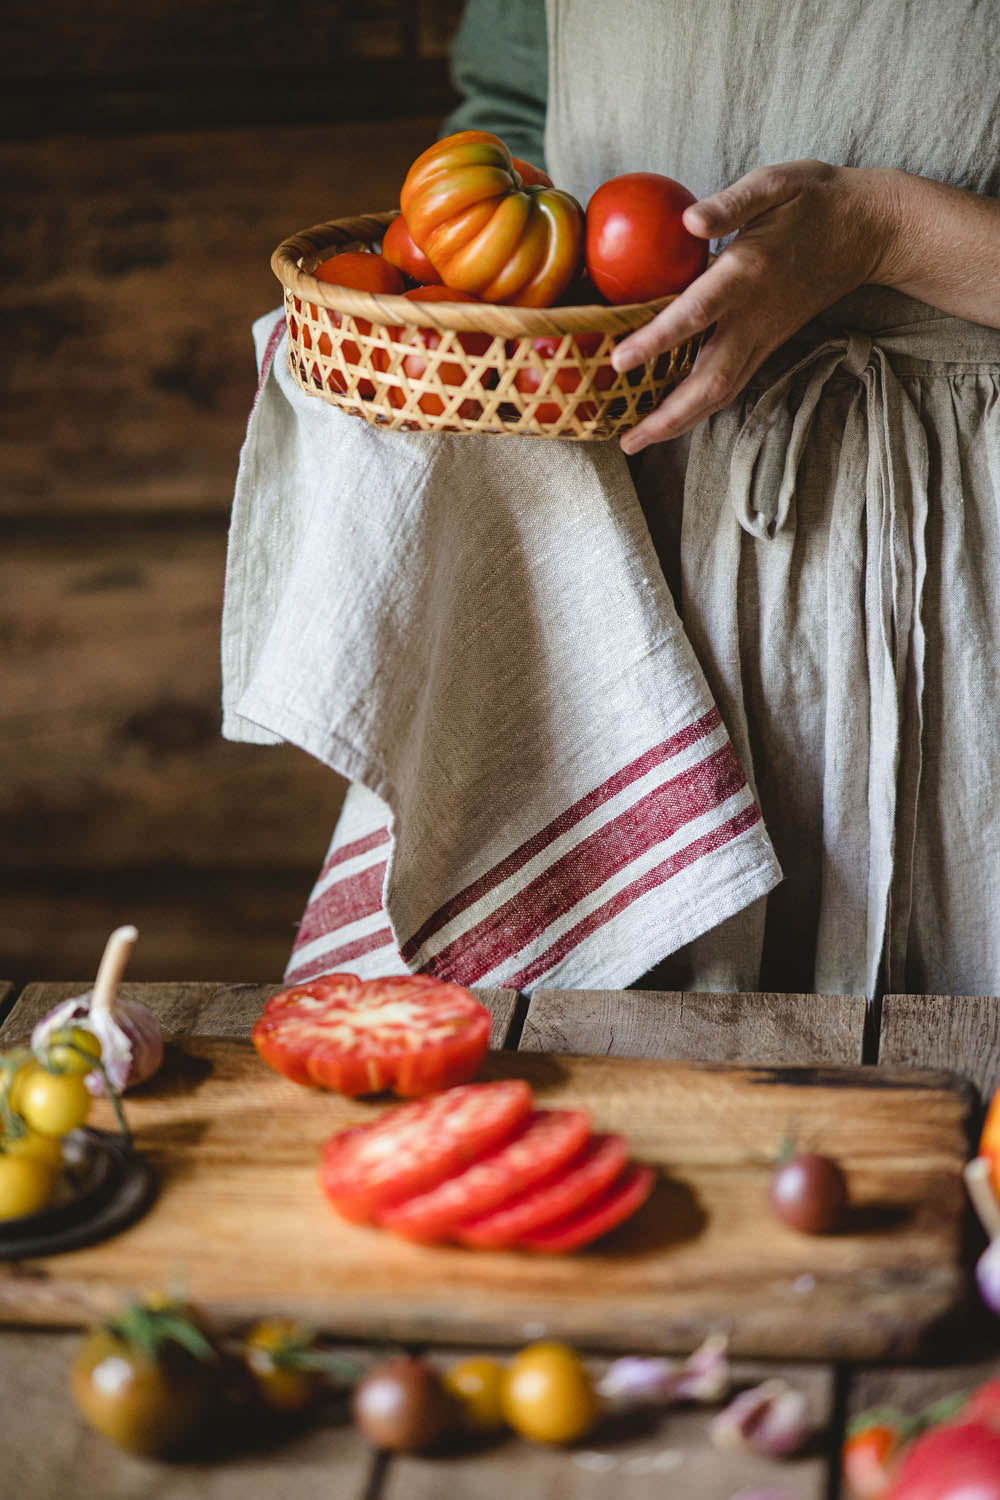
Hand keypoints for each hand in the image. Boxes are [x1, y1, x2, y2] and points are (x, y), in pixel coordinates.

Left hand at [612, 160, 896, 453]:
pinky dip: (699, 410)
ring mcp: (764, 337)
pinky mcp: (769, 344)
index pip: (696, 313)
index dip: (657, 339)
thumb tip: (689, 220)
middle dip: (668, 416)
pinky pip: (732, 386)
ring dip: (680, 423)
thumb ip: (730, 203)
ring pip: (721, 392)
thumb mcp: (775, 183)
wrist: (868, 230)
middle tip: (627, 442)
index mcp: (747, 273)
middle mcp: (754, 316)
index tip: (620, 361)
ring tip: (639, 441)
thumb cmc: (815, 200)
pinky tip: (671, 420)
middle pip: (710, 381)